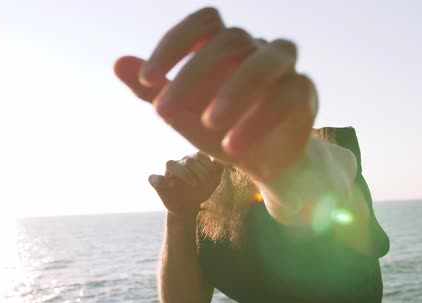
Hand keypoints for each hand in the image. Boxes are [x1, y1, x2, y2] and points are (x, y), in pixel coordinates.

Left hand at [114, 7, 317, 183]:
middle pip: (230, 39)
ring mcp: (284, 68)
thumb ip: (152, 90)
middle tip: (162, 113)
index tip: (146, 80)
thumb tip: (118, 63)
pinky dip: (256, 122)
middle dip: (193, 74)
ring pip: (265, 62)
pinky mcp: (303, 94)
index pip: (202, 23)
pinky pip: (286, 97)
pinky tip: (231, 148)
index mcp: (224, 46)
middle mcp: (255, 48)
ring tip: (208, 125)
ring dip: (234, 92)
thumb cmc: (216, 128)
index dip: (173, 44)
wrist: (259, 161)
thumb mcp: (180, 112)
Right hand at [149, 152, 223, 217]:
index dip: (209, 166)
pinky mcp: (159, 184)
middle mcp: (179, 163)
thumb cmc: (199, 192)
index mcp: (192, 160)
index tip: (215, 179)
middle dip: (200, 171)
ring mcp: (168, 173)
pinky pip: (153, 178)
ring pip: (171, 164)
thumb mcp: (212, 183)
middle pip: (189, 159)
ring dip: (185, 173)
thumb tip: (220, 160)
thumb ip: (217, 170)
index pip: (200, 155)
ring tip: (194, 184)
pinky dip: (157, 180)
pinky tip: (167, 184)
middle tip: (205, 183)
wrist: (188, 207)